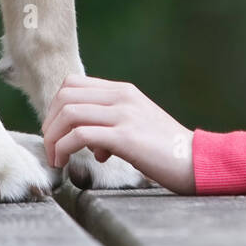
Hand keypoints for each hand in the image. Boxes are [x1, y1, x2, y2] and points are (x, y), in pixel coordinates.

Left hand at [41, 74, 195, 194]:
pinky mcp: (125, 137)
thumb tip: (89, 142)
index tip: (56, 131)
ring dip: (53, 137)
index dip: (56, 106)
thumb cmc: (165, 149)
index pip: (73, 83)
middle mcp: (122, 97)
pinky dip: (63, 148)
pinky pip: (80, 135)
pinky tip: (64, 162)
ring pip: (69, 113)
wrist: (195, 160)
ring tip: (56, 158)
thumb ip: (113, 123)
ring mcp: (124, 114)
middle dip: (49, 122)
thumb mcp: (137, 125)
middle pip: (65, 95)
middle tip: (51, 146)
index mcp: (123, 91)